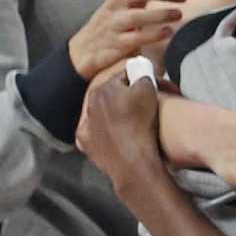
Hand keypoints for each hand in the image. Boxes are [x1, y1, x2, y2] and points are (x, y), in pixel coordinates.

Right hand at [67, 0, 187, 78]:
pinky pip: (136, 38)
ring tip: (178, 14)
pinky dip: (152, 35)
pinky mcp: (118, 43)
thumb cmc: (114, 19)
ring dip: (160, 13)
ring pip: (136, 16)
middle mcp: (117, 4)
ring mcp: (116, 23)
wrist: (86, 47)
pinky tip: (167, 32)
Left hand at [75, 67, 164, 196]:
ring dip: (114, 116)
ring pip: (102, 114)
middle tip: (141, 108)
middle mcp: (90, 103)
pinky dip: (103, 135)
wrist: (133, 161)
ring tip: (132, 126)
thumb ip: (143, 76)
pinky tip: (115, 139)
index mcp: (104, 88)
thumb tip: (140, 74)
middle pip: (111, 95)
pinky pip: (94, 134)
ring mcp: (87, 125)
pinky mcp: (86, 144)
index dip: (139, 82)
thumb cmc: (141, 124)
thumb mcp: (149, 91)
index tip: (149, 90)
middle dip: (124, 98)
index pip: (124, 77)